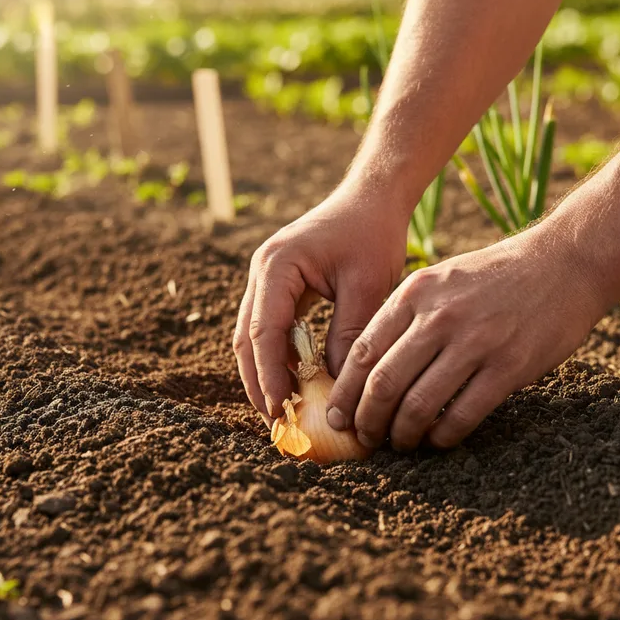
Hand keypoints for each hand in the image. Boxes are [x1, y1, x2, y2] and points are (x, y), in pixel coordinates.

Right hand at [233, 183, 409, 424]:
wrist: (372, 197)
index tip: (280, 411)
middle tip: (275, 422)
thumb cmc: (372, 233)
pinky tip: (293, 381)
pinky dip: (276, 356)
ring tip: (281, 411)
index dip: (268, 375)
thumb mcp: (366, 286)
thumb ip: (348, 334)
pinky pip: (269, 326)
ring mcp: (266, 277)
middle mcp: (262, 271)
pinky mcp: (279, 284)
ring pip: (252, 335)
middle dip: (258, 381)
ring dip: (263, 372)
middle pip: (246, 337)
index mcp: (277, 265)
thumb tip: (337, 388)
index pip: (263, 330)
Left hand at [326, 225, 603, 449]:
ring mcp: (474, 342)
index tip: (337, 416)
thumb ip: (404, 315)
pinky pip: (463, 414)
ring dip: (403, 433)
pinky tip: (438, 440)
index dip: (344, 392)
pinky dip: (443, 435)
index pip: (362, 352)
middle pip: (383, 383)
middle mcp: (438, 317)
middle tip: (365, 438)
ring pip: (419, 404)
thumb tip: (366, 366)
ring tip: (400, 443)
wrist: (562, 263)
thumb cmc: (494, 276)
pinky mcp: (509, 366)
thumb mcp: (439, 279)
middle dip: (367, 420)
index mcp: (414, 294)